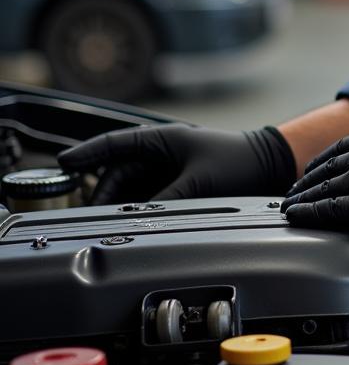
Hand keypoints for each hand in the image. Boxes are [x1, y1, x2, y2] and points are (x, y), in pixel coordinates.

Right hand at [57, 124, 295, 203]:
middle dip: (103, 194)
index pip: (115, 143)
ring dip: (121, 206)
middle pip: (118, 174)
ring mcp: (169, 170)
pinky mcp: (179, 186)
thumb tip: (136, 220)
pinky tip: (134, 225)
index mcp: (164, 139)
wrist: (271, 166)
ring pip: (131, 190)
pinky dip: (139, 211)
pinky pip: (148, 199)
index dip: (87, 154)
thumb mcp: (200, 182)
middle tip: (91, 219)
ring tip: (109, 225)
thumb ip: (166, 200)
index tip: (62, 163)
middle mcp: (162, 153)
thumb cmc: (240, 162)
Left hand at [281, 125, 348, 240]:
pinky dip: (309, 213)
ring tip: (288, 207)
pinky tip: (298, 216)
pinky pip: (330, 209)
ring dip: (301, 198)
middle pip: (326, 168)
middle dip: (305, 182)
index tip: (309, 171)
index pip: (339, 148)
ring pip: (323, 188)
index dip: (319, 162)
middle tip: (291, 193)